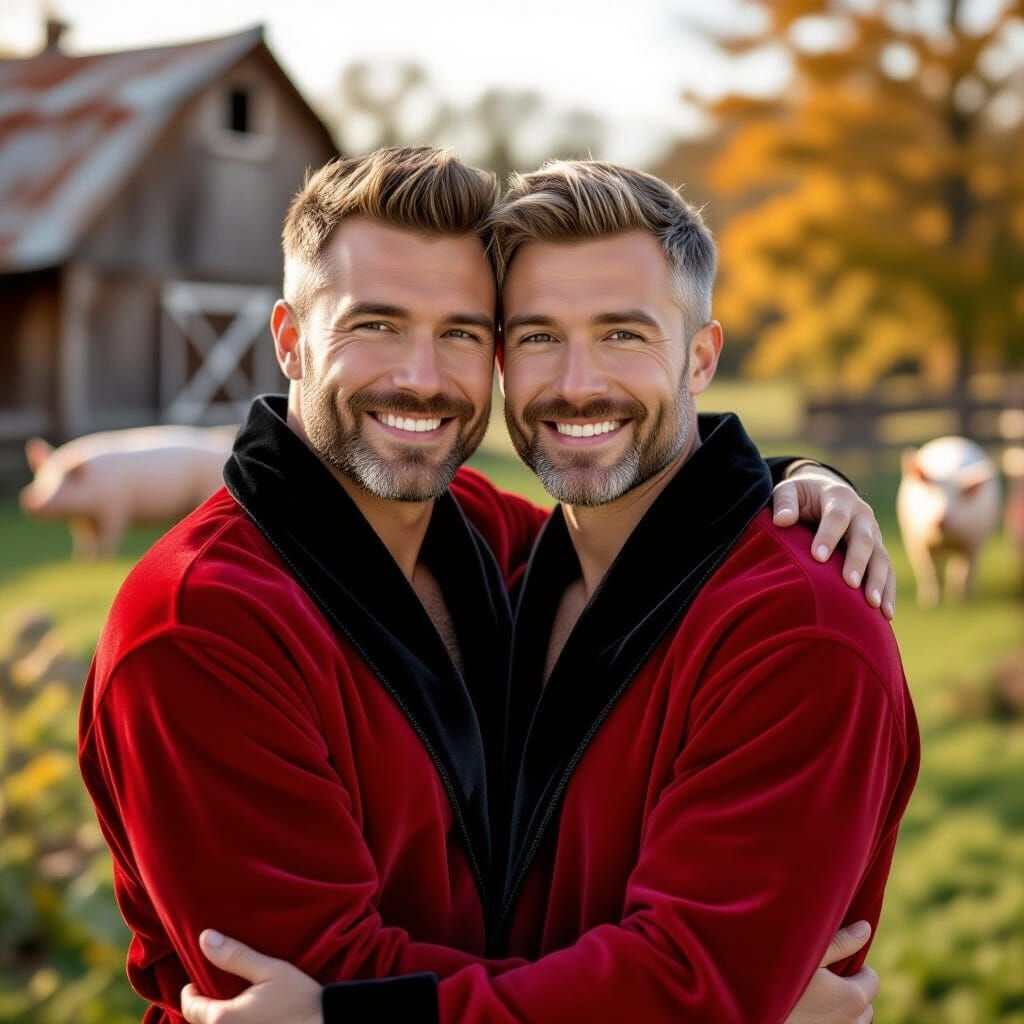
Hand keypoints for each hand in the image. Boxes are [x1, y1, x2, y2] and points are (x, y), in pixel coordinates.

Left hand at [180, 929, 320, 1023]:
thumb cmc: (299, 998)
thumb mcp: (270, 970)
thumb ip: (235, 956)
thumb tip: (204, 938)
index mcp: (223, 1018)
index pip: (190, 1007)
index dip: (189, 993)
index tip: (194, 983)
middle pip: (199, 1023)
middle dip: (201, 1008)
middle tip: (211, 991)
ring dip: (215, 1019)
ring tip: (228, 1004)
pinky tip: (246, 1017)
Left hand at [772, 465, 894, 619]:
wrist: (824, 492)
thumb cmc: (801, 496)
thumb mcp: (789, 490)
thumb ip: (784, 502)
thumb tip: (781, 520)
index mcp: (839, 497)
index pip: (836, 517)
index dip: (827, 536)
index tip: (817, 558)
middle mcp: (862, 514)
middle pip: (864, 539)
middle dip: (858, 561)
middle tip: (850, 583)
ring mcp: (873, 533)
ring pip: (880, 558)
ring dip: (879, 581)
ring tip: (873, 605)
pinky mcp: (878, 550)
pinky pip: (887, 571)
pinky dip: (888, 592)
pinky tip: (886, 614)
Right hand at [784, 921, 878, 1023]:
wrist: (757, 1011)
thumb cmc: (779, 980)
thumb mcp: (808, 954)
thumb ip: (841, 943)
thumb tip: (866, 928)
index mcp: (854, 998)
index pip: (872, 978)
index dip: (855, 965)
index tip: (831, 961)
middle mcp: (854, 1023)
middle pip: (864, 1001)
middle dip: (849, 988)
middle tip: (820, 978)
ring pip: (853, 1019)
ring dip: (841, 1008)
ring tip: (813, 995)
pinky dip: (831, 1020)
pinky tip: (808, 1010)